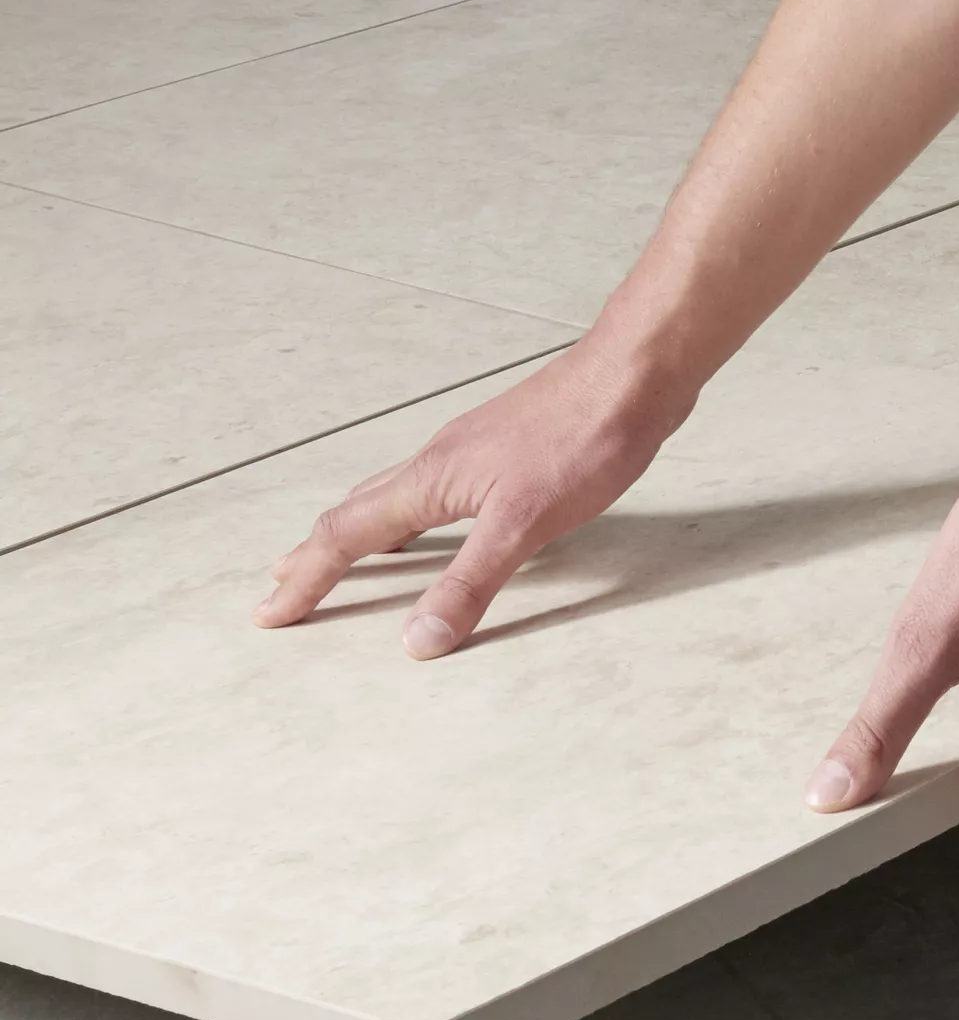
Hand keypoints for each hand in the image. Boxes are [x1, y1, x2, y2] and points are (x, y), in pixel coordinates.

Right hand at [254, 333, 694, 655]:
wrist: (629, 380)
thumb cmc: (581, 443)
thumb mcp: (523, 525)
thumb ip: (469, 582)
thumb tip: (417, 639)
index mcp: (429, 483)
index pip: (346, 537)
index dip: (307, 581)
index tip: (269, 615)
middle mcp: (436, 464)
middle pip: (357, 513)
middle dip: (316, 557)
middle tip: (284, 588)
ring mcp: (467, 455)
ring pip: (392, 499)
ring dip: (359, 534)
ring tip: (340, 560)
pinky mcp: (501, 453)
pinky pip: (432, 491)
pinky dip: (410, 519)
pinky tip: (434, 524)